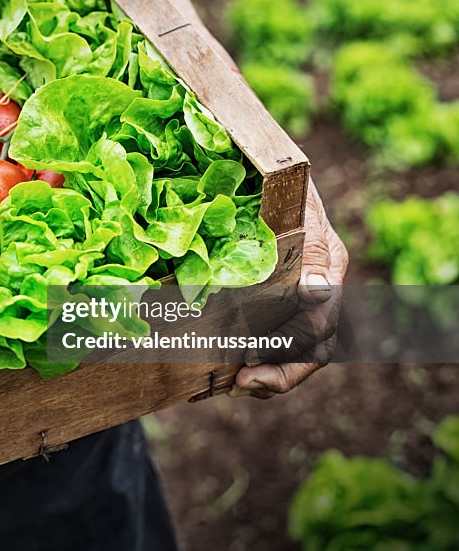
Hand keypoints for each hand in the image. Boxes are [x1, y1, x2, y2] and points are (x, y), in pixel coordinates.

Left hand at [231, 180, 347, 398]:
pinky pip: (274, 341)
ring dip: (268, 374)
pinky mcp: (275, 299)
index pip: (321, 327)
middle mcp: (319, 288)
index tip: (251, 365)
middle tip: (241, 384)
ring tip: (235, 384)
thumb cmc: (283, 186)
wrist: (267, 173)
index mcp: (328, 267)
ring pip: (297, 352)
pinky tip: (229, 370)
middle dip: (280, 374)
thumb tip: (317, 292)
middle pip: (313, 349)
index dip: (291, 354)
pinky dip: (255, 360)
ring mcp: (299, 296)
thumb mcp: (298, 208)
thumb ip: (310, 249)